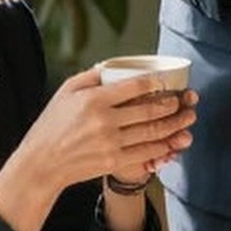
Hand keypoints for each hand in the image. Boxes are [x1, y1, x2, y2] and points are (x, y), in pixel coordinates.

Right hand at [0, 71, 194, 230]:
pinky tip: (172, 141)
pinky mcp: (114, 161)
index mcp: (94, 99)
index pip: (134, 86)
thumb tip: (110, 66)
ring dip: (175, 125)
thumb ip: (89, 77)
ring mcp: (111, 142)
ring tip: (188, 118)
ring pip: (153, 132)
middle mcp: (105, 120)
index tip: (166, 81)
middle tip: (185, 100)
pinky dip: (163, 146)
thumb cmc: (52, 126)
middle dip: (173, 104)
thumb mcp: (65, 92)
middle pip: (149, 110)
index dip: (156, 82)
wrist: (42, 163)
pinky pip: (146, 152)